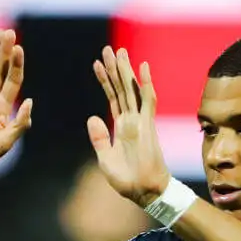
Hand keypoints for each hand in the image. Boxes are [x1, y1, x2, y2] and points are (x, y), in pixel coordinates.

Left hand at [87, 46, 171, 206]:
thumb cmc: (127, 179)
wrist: (144, 192)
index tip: (97, 64)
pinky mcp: (148, 125)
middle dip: (115, 69)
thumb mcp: (105, 158)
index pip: (113, 98)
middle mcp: (132, 120)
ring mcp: (141, 121)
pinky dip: (146, 83)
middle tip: (109, 49)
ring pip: (132, 89)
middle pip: (122, 88)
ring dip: (126, 70)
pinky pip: (148, 100)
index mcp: (122, 127)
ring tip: (120, 51)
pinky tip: (143, 67)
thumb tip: (92, 117)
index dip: (105, 81)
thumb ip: (99, 138)